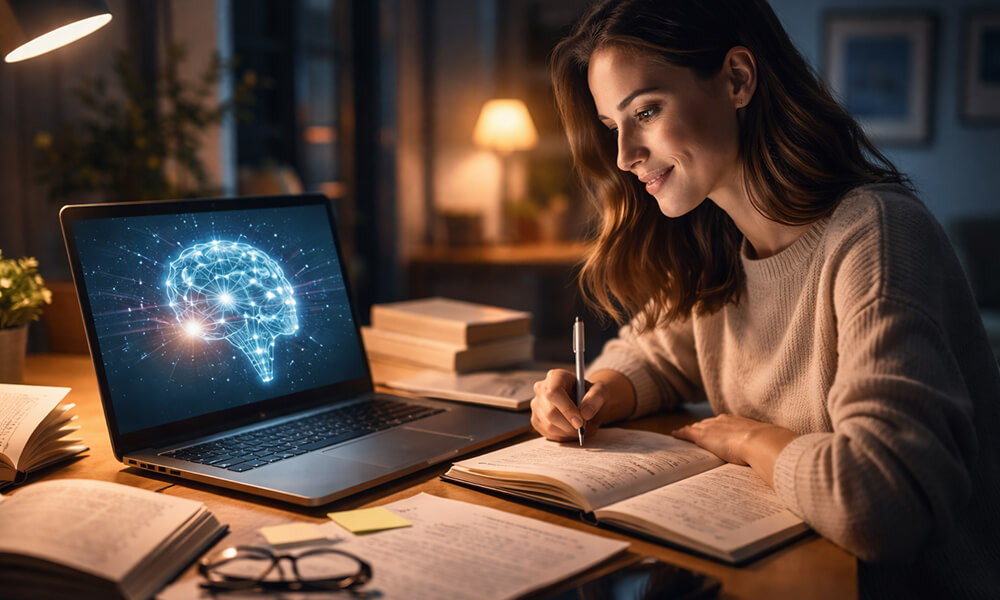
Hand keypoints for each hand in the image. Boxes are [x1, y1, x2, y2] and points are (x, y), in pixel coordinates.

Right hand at [530, 368, 634, 441]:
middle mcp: (541, 389)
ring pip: (549, 426)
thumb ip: (596, 398)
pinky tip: (572, 430)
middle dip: (570, 426)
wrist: (586, 402)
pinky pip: (548, 434)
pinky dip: (564, 437)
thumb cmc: (592, 395)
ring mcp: (537, 405)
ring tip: (583, 429)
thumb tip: (585, 414)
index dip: (567, 409)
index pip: (554, 392)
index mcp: (556, 377)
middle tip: (585, 429)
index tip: (580, 422)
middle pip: (550, 412)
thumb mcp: (601, 391)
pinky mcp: (536, 420)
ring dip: (569, 433)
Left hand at [671, 414, 796, 485]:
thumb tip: (784, 458)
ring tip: (683, 434)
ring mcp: (714, 427)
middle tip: (695, 432)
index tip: (717, 430)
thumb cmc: (772, 446)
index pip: (726, 423)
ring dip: (691, 431)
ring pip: (698, 427)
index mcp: (742, 422)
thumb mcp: (772, 445)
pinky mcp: (704, 436)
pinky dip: (681, 434)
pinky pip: (688, 433)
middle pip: (710, 423)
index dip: (720, 427)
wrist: (763, 443)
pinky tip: (675, 435)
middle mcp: (726, 421)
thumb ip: (771, 449)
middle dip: (702, 427)